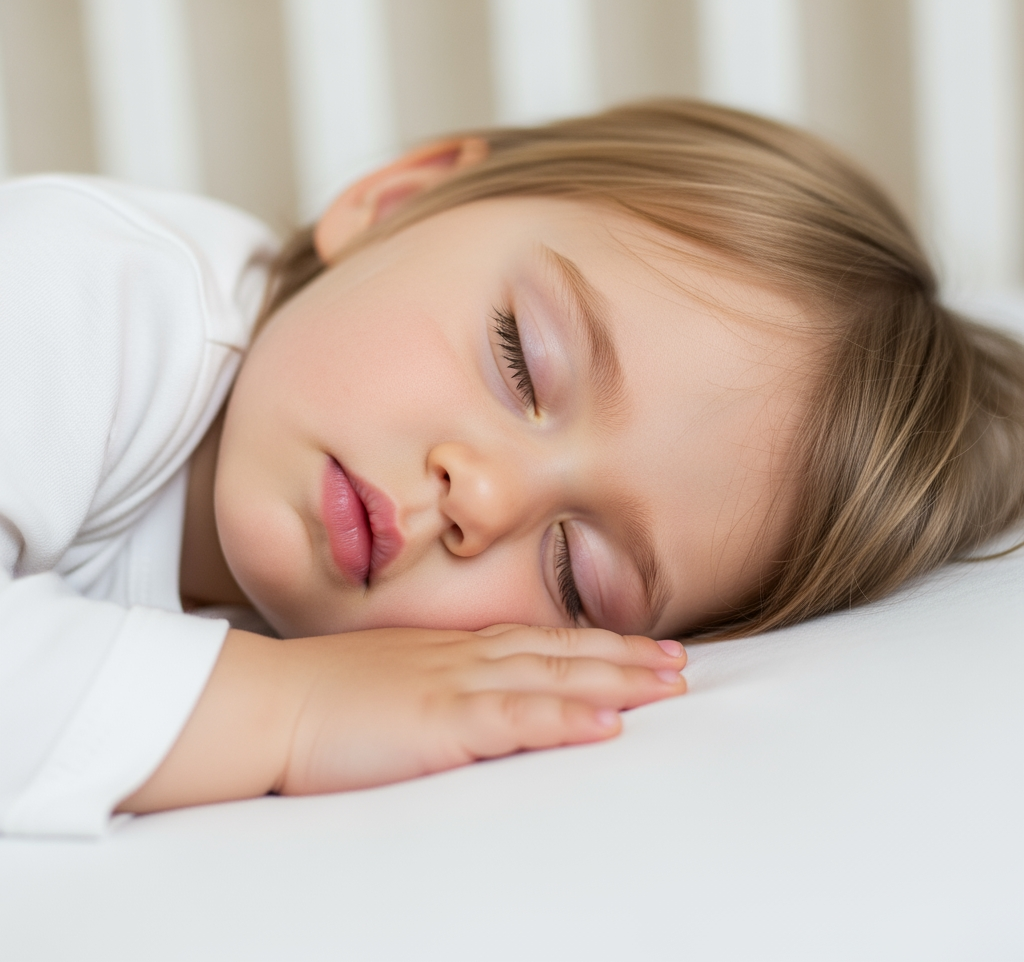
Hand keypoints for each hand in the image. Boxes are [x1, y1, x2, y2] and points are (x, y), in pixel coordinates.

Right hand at [120, 625, 685, 813]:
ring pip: (552, 676)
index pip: (540, 643)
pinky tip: (606, 721)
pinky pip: (515, 718)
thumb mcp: (391, 683)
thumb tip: (470, 703)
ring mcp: (455, 686)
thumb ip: (436, 687)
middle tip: (680, 662)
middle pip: (561, 652)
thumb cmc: (320, 698)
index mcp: (453, 651)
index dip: (595, 645)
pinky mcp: (439, 722)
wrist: (265, 702)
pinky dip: (565, 715)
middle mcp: (465, 659)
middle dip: (626, 657)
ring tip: (670, 683)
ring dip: (616, 678)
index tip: (641, 647)